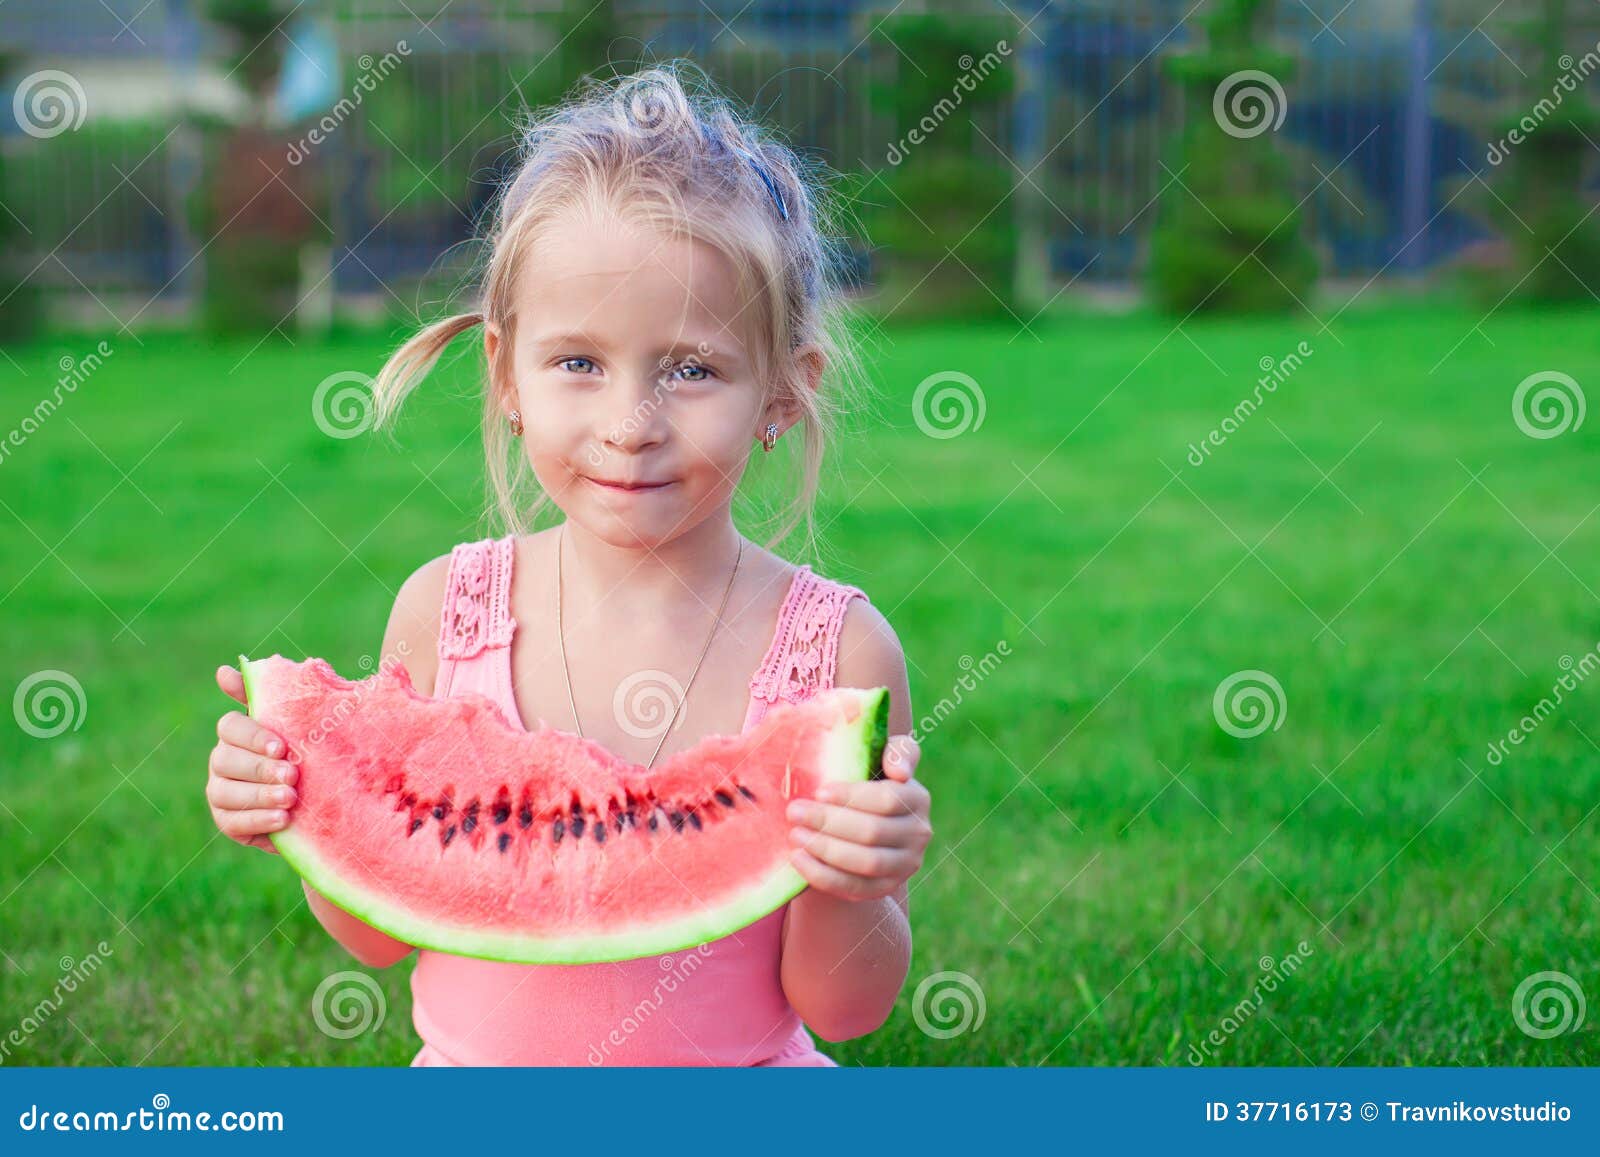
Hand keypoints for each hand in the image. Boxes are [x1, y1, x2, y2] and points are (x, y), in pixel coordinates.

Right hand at [206, 664, 296, 853]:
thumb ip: (268, 695)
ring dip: (259, 796)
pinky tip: (282, 819)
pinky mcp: (227, 820)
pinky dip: (258, 821)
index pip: (230, 726)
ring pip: (226, 792)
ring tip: (290, 799)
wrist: (318, 797)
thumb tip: (223, 670)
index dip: (253, 736)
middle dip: (260, 769)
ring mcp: (220, 790)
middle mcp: (222, 759)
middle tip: (293, 776)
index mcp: (237, 732)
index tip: (282, 746)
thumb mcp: (298, 722)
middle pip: (225, 760)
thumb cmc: (306, 750)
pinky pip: (232, 822)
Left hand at [786, 735, 929, 900]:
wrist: (860, 828)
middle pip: (873, 832)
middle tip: (794, 812)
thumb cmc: (864, 785)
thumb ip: (896, 751)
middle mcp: (919, 834)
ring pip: (866, 863)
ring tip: (795, 834)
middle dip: (829, 822)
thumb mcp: (880, 760)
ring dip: (825, 849)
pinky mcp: (885, 888)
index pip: (888, 799)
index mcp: (918, 798)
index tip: (819, 791)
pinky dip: (823, 875)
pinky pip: (854, 888)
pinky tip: (798, 859)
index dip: (852, 797)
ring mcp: (905, 865)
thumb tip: (900, 772)